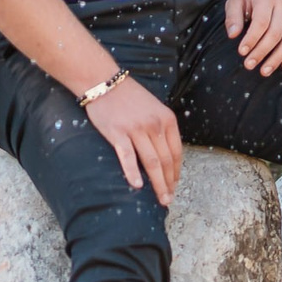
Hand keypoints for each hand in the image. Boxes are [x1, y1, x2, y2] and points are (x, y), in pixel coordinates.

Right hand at [87, 78, 183, 205]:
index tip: (175, 184)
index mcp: (167, 119)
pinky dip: (133, 172)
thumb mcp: (154, 108)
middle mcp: (155, 125)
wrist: (104, 82)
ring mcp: (136, 129)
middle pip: (166, 160)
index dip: (177, 171)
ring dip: (157, 183)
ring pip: (152, 162)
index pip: (177, 152)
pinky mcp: (117, 133)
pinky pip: (128, 156)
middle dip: (169, 182)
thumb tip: (166, 153)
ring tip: (160, 199)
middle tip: (169, 199)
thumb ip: (161, 128)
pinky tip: (136, 186)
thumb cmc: (129, 97)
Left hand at [224, 0, 281, 75]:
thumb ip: (232, 18)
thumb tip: (232, 35)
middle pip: (275, 33)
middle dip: (262, 52)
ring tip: (264, 71)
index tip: (242, 52)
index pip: (261, 22)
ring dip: (277, 58)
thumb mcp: (234, 2)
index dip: (252, 39)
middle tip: (249, 65)